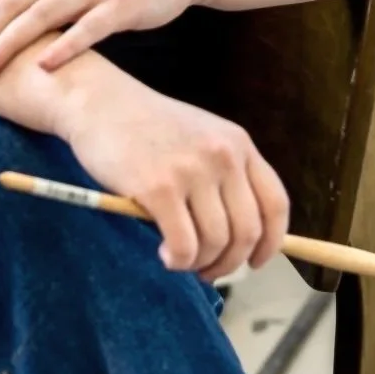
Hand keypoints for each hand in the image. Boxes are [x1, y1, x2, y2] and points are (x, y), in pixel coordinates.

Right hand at [57, 73, 289, 281]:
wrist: (99, 102)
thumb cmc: (146, 126)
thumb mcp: (200, 137)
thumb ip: (224, 174)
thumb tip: (242, 237)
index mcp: (238, 143)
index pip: (275, 204)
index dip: (272, 243)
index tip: (255, 261)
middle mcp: (223, 156)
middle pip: (247, 231)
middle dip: (230, 262)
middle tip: (208, 271)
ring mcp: (192, 171)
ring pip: (216, 242)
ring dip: (201, 264)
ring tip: (180, 261)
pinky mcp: (159, 188)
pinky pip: (184, 245)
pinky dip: (178, 260)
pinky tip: (165, 256)